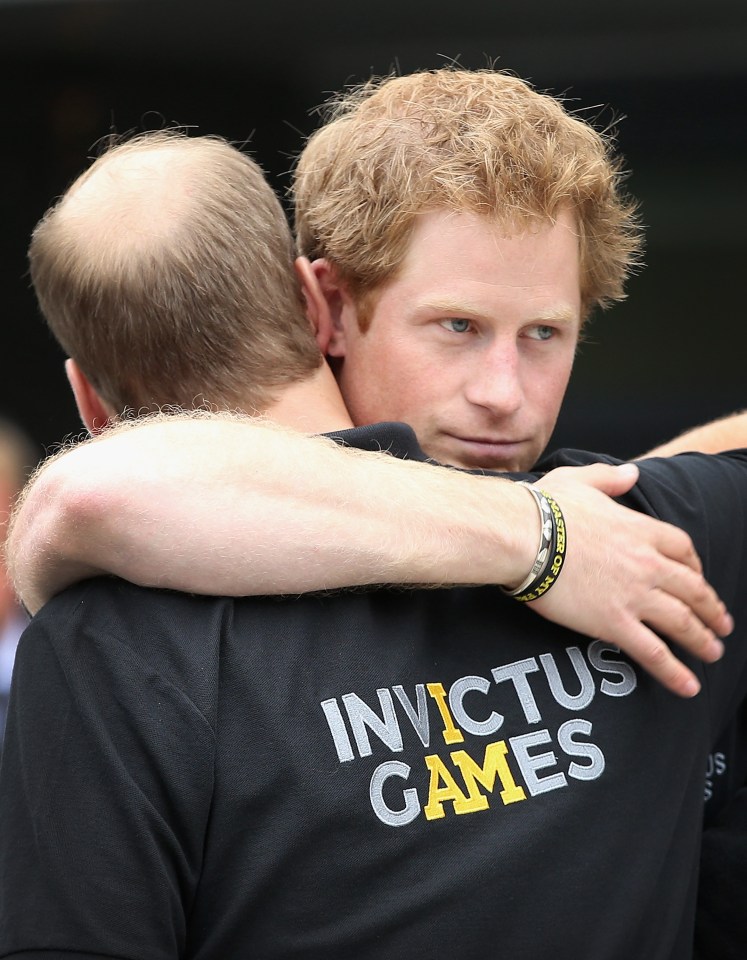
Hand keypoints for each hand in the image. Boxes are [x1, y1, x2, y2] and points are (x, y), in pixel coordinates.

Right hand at [529, 462, 731, 697]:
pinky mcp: (614, 622)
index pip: (683, 549)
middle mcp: (647, 563)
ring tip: (713, 654)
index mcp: (640, 529)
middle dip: (712, 609)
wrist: (524, 536)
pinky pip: (654, 652)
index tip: (697, 579)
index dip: (695, 566)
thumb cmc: (544, 508)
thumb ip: (609, 478)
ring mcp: (634, 595)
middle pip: (693, 589)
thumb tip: (630, 472)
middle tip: (722, 624)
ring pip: (682, 622)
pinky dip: (675, 671)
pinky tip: (688, 685)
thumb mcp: (580, 479)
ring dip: (703, 640)